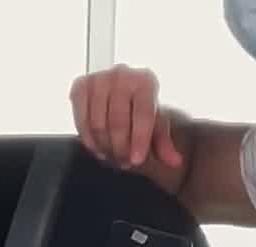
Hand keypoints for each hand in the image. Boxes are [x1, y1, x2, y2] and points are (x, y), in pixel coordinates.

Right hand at [69, 65, 187, 177]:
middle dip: (120, 148)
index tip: (136, 160)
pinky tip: (97, 147)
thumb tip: (175, 161)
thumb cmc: (140, 112)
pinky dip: (88, 139)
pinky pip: (81, 120)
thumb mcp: (156, 127)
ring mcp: (99, 78)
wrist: (120, 96)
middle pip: (118, 121)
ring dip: (104, 146)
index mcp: (145, 81)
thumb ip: (164, 145)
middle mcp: (122, 74)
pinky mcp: (80, 86)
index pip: (142, 114)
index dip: (139, 140)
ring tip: (112, 155)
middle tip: (124, 162)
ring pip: (98, 123)